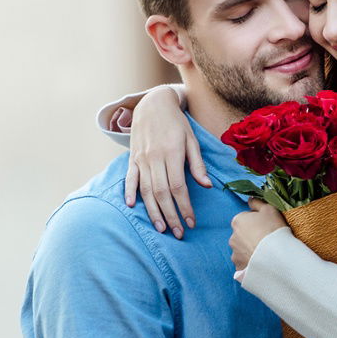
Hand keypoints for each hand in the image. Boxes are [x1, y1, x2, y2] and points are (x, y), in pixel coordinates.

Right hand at [125, 86, 211, 238]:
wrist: (153, 104)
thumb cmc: (177, 123)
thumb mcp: (192, 140)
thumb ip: (197, 164)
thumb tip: (207, 186)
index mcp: (173, 153)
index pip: (179, 187)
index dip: (185, 206)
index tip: (191, 222)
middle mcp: (155, 158)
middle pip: (162, 193)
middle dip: (171, 215)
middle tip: (178, 233)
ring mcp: (141, 159)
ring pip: (146, 190)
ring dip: (153, 211)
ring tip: (161, 228)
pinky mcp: (132, 158)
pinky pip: (129, 178)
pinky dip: (129, 192)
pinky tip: (132, 206)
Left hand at [229, 198, 288, 270]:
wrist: (277, 256)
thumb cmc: (273, 229)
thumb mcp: (269, 209)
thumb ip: (257, 202)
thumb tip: (250, 199)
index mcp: (237, 221)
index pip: (246, 219)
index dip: (257, 222)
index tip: (267, 227)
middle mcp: (232, 237)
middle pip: (242, 235)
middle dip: (251, 236)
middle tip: (266, 240)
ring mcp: (234, 253)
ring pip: (242, 250)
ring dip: (250, 250)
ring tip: (265, 252)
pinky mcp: (239, 267)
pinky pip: (244, 263)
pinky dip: (250, 262)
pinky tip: (261, 261)